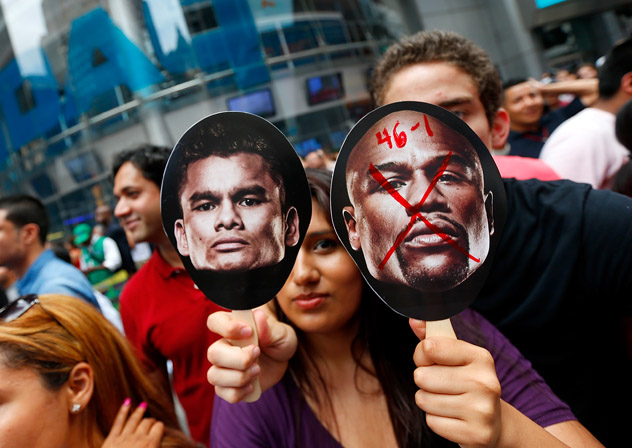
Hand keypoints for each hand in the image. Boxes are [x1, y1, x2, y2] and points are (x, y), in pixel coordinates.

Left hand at [102, 400, 163, 447]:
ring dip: (139, 412)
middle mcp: (138, 438)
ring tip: (143, 406)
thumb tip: (159, 443)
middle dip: (150, 420)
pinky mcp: (111, 439)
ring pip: (134, 420)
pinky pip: (118, 422)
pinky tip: (127, 402)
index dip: (160, 426)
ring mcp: (124, 437)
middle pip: (147, 422)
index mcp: (150, 445)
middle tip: (151, 421)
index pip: (158, 427)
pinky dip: (123, 411)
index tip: (159, 427)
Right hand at [207, 305, 296, 402]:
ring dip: (239, 377)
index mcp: (233, 327)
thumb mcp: (281, 332)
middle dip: (239, 359)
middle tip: (257, 354)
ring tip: (257, 371)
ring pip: (214, 375)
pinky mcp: (226, 385)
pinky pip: (222, 392)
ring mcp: (223, 367)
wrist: (281, 362)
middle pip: (213, 353)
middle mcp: (224, 346)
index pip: (214, 322)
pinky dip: (239, 392)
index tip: (248, 332)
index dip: (227, 328)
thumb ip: (269, 328)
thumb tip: (258, 317)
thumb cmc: (279, 340)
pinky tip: (252, 385)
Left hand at [410, 319, 501, 447]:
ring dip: (429, 401)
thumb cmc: (467, 381)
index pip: (429, 347)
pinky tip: (453, 417)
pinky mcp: (476, 434)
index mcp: (480, 356)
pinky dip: (436, 420)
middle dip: (425, 381)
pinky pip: (432, 422)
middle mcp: (485, 382)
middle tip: (443, 385)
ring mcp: (482, 410)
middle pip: (422, 376)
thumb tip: (415, 319)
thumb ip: (433, 336)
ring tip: (448, 401)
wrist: (493, 422)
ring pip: (423, 400)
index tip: (432, 360)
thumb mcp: (455, 356)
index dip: (422, 355)